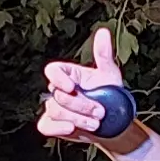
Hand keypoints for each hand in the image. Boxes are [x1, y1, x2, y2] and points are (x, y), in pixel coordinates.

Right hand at [37, 28, 131, 144]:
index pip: (52, 71)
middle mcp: (58, 90)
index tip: (71, 87)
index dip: (58, 79)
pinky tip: (71, 129)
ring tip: (95, 123)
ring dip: (76, 118)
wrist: (113, 123)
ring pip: (54, 111)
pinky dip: (58, 128)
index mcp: (68, 74)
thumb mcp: (110, 74)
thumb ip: (103, 54)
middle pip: (57, 95)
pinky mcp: (53, 124)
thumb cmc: (111, 96)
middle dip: (80, 105)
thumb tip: (103, 32)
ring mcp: (54, 107)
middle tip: (100, 112)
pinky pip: (46, 126)